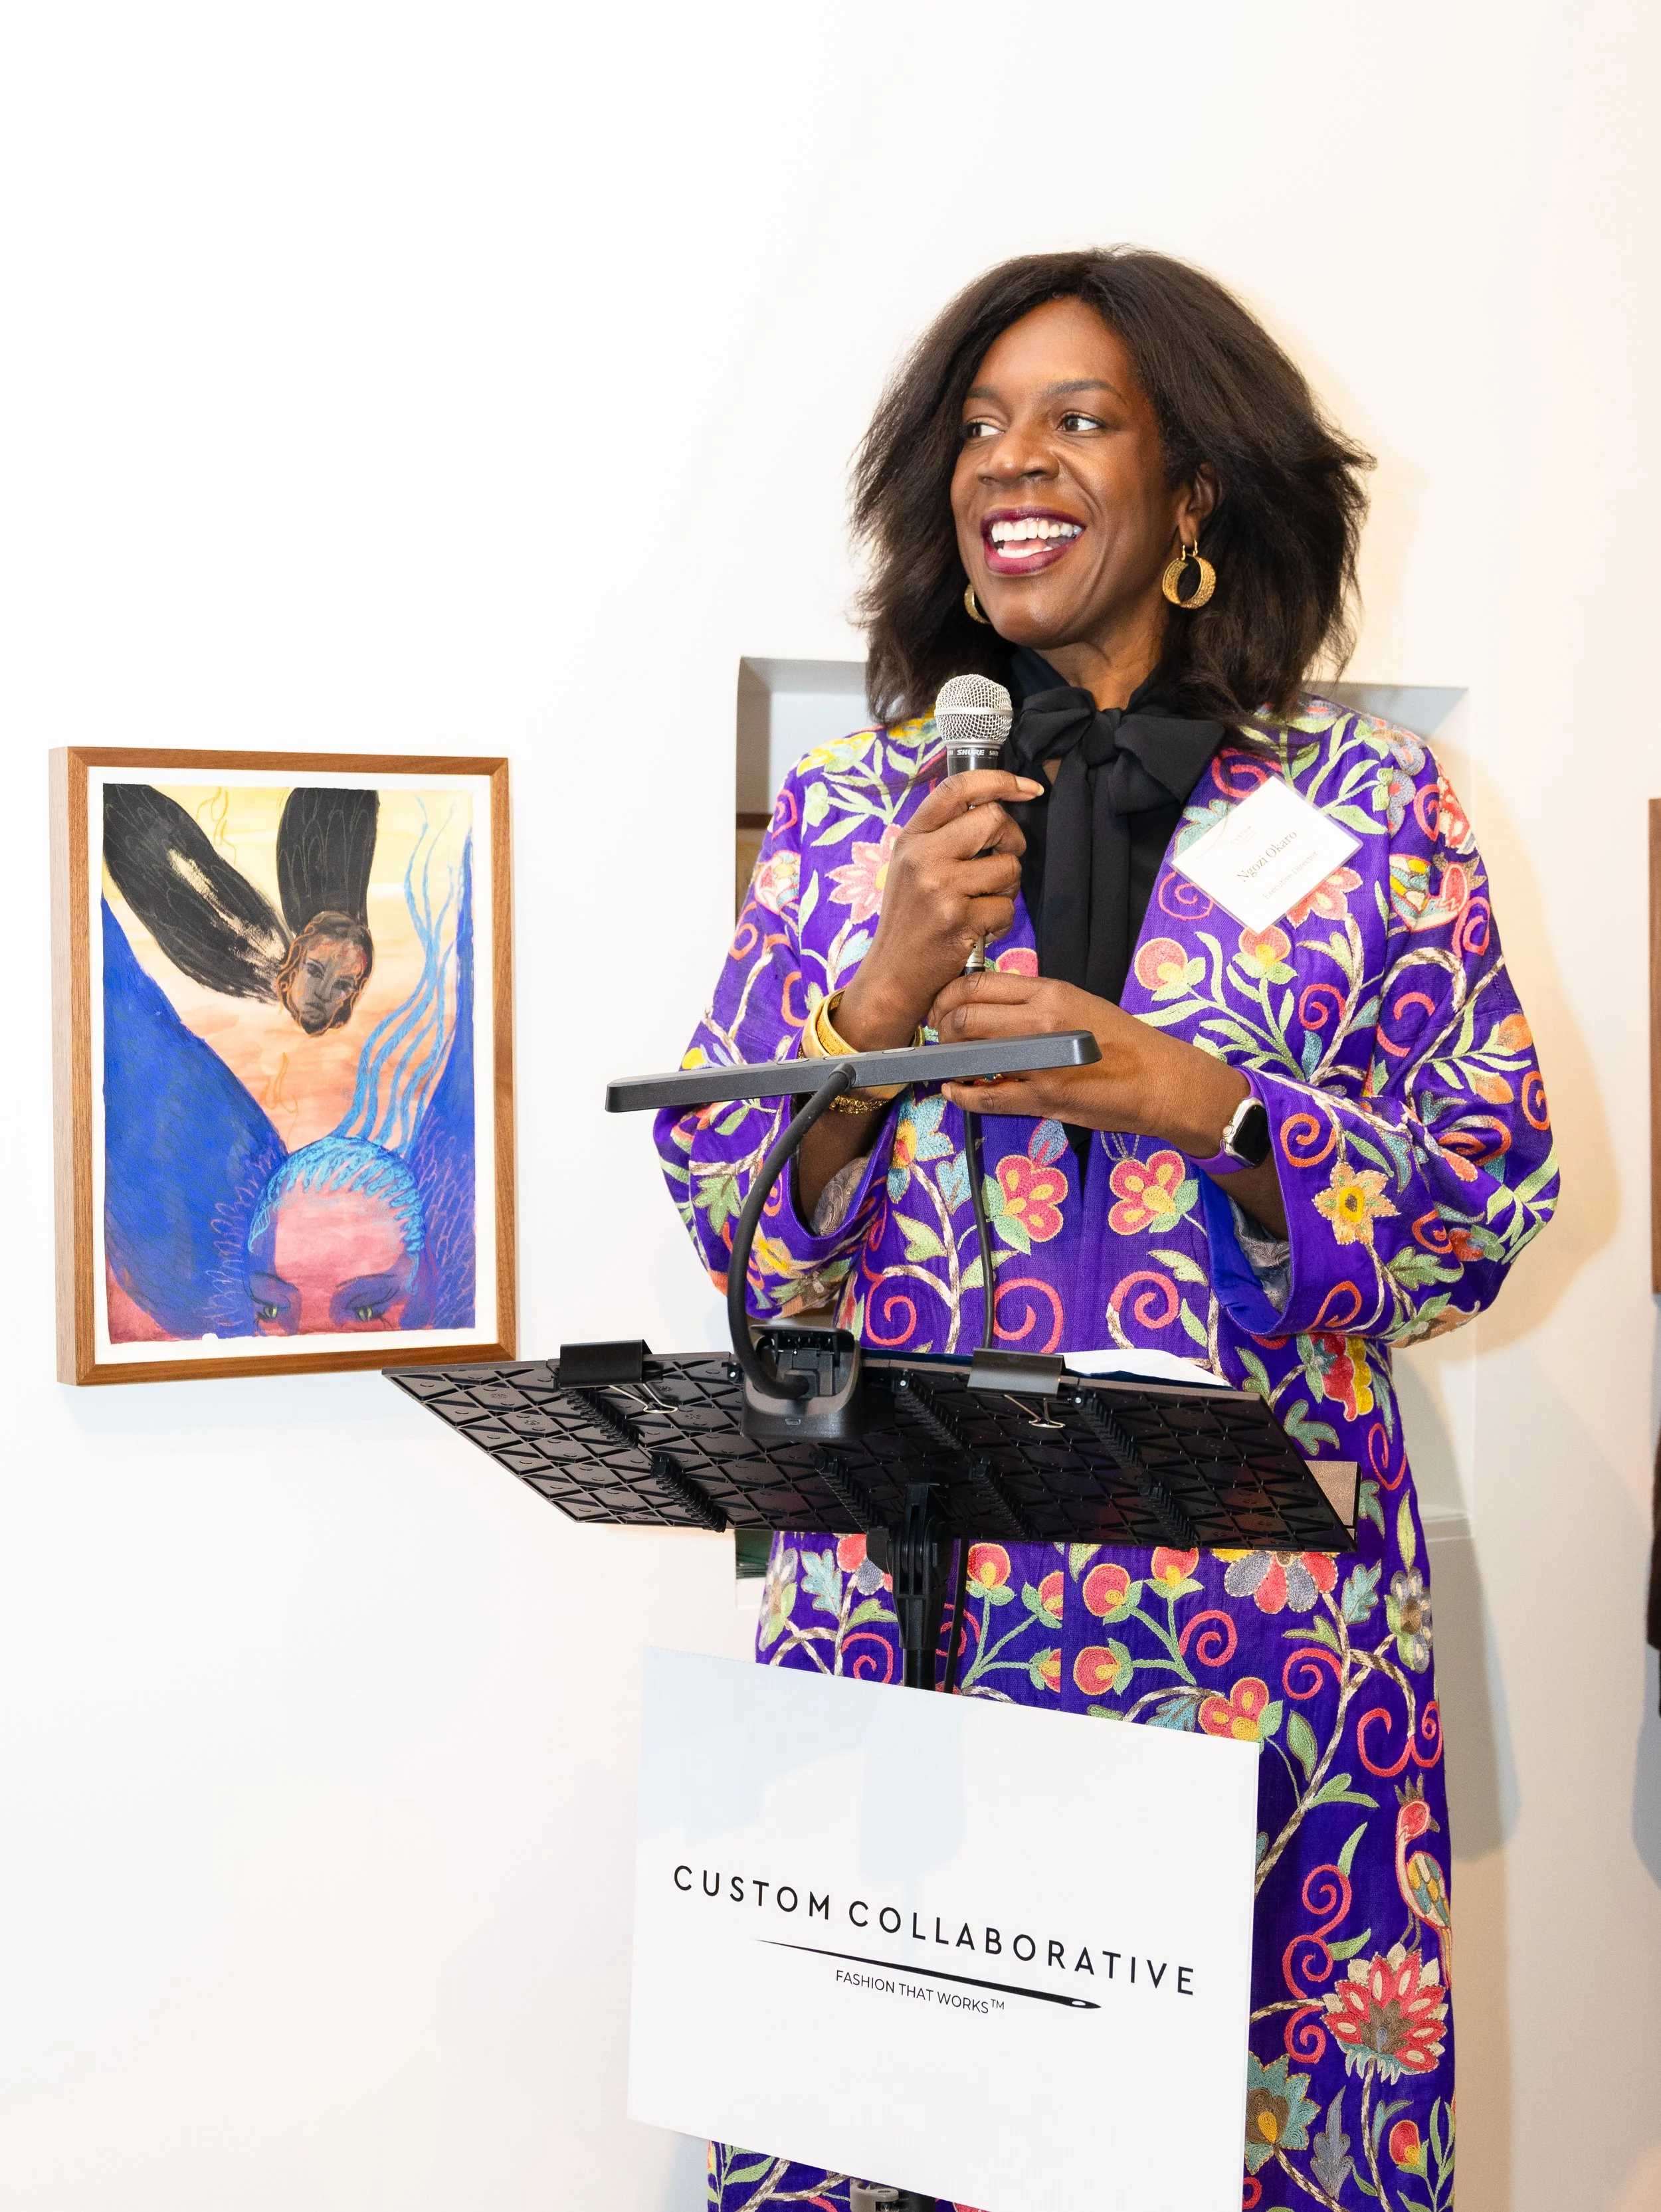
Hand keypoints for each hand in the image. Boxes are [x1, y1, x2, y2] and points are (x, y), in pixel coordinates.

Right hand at [831, 769, 1043, 1050]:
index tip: (1028, 788)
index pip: (958, 788)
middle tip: (1004, 860)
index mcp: (911, 839)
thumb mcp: (911, 869)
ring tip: (984, 903)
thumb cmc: (909, 922)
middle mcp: (923, 857)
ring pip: (1008, 866)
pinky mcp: (958, 919)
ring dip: (1007, 887)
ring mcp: (940, 887)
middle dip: (1012, 839)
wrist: (891, 976)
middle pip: (993, 819)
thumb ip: (942, 838)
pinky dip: (1001, 921)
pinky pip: (1006, 907)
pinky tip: (981, 930)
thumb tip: (992, 810)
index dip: (1000, 780)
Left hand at [929, 971, 1286, 1234]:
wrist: (1161, 1080)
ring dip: (949, 1061)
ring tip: (949, 1063)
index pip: (979, 983)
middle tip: (940, 1037)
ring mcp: (1040, 1061)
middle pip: (964, 1016)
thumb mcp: (1078, 1004)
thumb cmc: (1124, 1042)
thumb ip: (1034, 1004)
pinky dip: (962, 1095)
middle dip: (942, 1028)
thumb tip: (989, 1008)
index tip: (942, 1007)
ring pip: (970, 1055)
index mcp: (1050, 992)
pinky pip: (986, 1096)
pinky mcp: (1043, 1098)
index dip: (948, 996)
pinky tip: (955, 1091)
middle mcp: (1041, 1022)